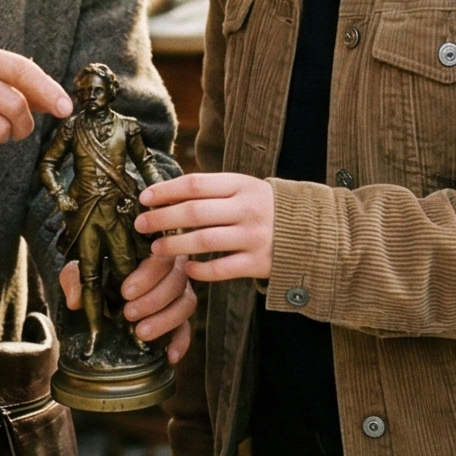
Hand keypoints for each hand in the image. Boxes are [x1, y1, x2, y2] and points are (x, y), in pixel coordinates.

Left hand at [59, 258, 194, 362]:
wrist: (98, 293)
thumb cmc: (94, 274)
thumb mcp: (79, 271)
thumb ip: (74, 278)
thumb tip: (75, 300)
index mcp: (149, 250)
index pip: (161, 257)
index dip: (148, 275)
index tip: (125, 292)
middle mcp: (171, 269)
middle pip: (178, 280)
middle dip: (154, 300)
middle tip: (129, 314)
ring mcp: (178, 293)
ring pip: (186, 304)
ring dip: (166, 320)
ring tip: (141, 333)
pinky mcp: (180, 317)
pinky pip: (188, 329)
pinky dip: (181, 342)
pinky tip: (170, 355)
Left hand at [135, 173, 274, 283]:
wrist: (313, 232)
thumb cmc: (267, 208)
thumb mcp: (246, 189)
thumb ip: (214, 191)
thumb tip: (167, 193)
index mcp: (242, 185)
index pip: (196, 184)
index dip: (166, 190)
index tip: (144, 198)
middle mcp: (247, 208)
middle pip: (195, 211)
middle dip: (162, 218)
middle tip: (141, 224)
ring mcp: (254, 236)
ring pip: (204, 240)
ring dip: (175, 245)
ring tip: (156, 250)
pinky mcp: (259, 262)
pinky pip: (222, 269)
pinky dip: (201, 271)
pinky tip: (188, 269)